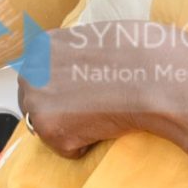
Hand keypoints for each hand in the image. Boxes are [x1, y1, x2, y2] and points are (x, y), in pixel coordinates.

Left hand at [13, 19, 187, 161]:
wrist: (156, 76)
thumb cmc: (140, 54)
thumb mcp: (97, 39)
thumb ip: (76, 52)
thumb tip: (76, 67)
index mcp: (42, 46)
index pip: (39, 75)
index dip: (63, 88)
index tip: (83, 91)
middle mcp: (30, 70)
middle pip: (35, 101)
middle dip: (60, 109)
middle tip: (93, 108)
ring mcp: (36, 100)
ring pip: (48, 126)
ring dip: (72, 127)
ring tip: (101, 113)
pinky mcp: (49, 129)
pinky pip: (65, 148)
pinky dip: (85, 145)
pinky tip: (104, 126)